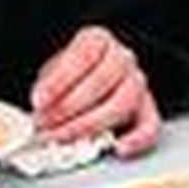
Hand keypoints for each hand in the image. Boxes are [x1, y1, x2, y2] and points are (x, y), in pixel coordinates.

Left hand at [30, 25, 160, 155]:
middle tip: (47, 124)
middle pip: (102, 81)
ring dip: (90, 125)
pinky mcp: (147, 109)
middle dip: (69, 107)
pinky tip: (118, 148)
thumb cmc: (69, 77)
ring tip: (64, 137)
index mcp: (98, 40)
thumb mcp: (52, 73)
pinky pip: (149, 125)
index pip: (83, 55)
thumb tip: (42, 111)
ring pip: (122, 103)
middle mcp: (122, 57)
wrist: (86, 83)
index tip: (39, 101)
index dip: (59, 80)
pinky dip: (136, 139)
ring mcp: (137, 83)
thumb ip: (49, 89)